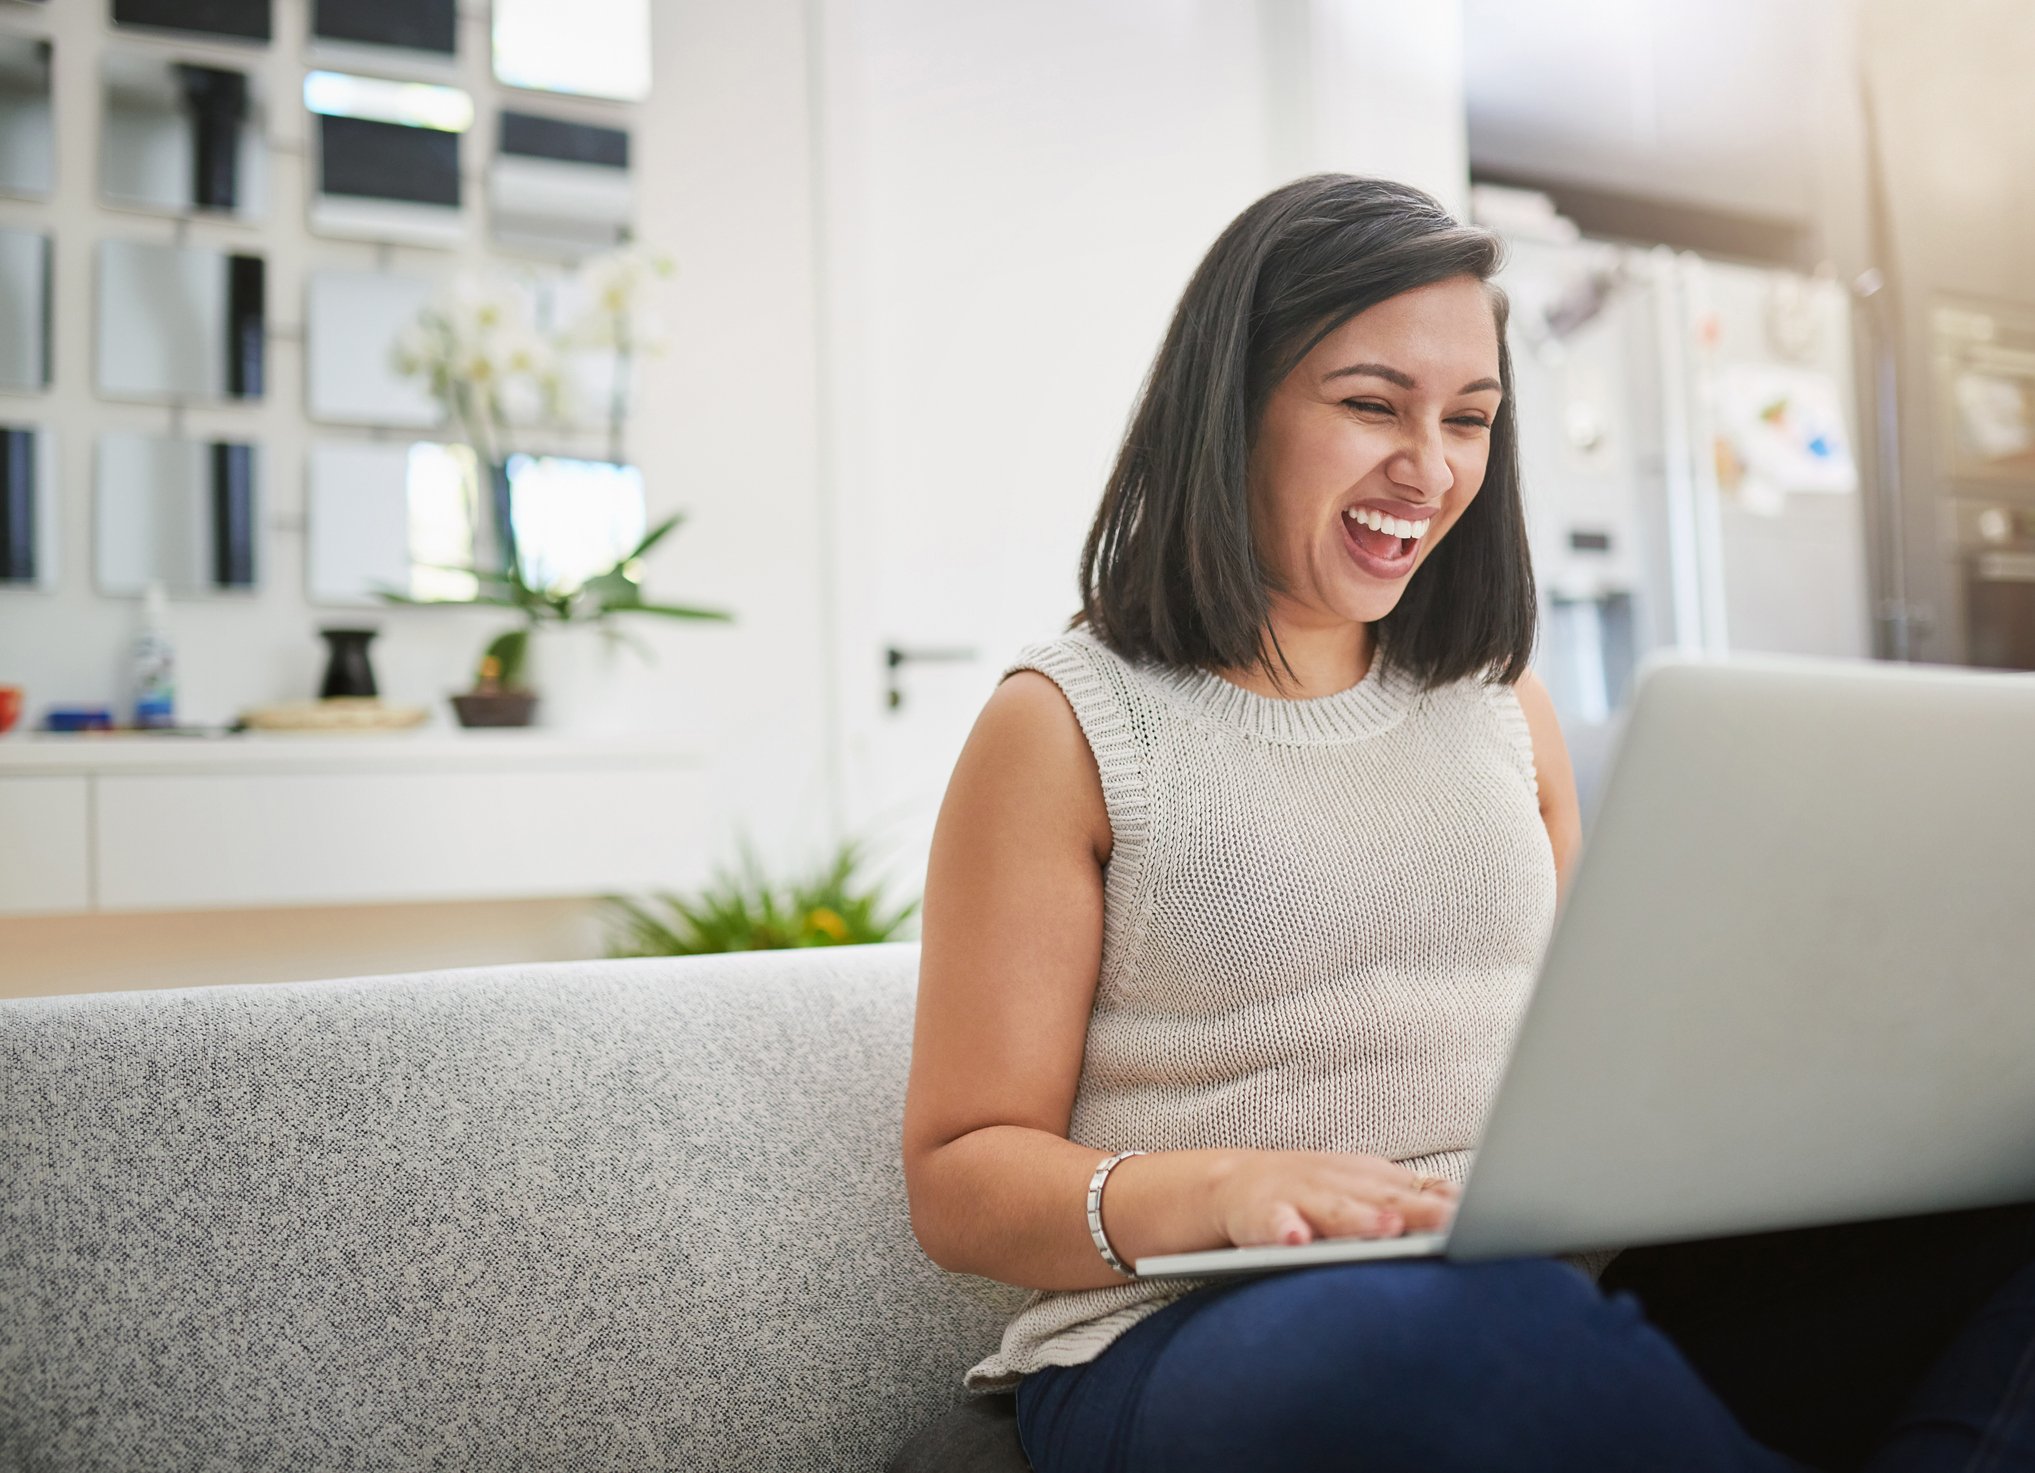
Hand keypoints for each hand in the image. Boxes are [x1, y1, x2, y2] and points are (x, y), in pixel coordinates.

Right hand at [1207, 1150, 1459, 1248]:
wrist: (1236, 1183)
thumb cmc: (1317, 1191)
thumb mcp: (1369, 1188)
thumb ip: (1416, 1197)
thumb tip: (1469, 1207)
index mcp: (1371, 1180)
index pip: (1417, 1193)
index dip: (1447, 1207)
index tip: (1482, 1219)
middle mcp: (1341, 1184)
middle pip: (1386, 1199)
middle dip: (1418, 1211)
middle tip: (1449, 1222)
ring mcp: (1301, 1197)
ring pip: (1335, 1209)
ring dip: (1361, 1219)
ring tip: (1387, 1229)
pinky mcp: (1263, 1213)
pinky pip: (1274, 1223)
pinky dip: (1283, 1229)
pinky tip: (1294, 1240)